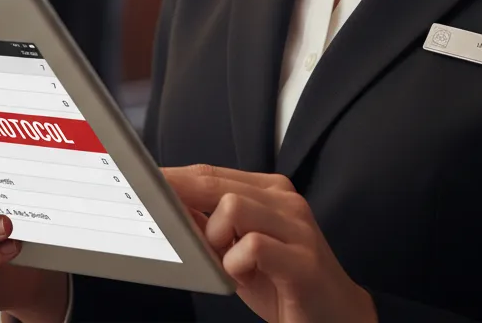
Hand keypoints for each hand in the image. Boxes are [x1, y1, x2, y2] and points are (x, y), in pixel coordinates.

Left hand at [164, 165, 376, 322]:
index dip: (175, 177)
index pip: (211, 174)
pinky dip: (236, 262)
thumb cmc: (283, 284)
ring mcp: (297, 226)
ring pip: (232, 206)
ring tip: (226, 263)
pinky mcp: (302, 259)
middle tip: (153, 206)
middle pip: (216, 183)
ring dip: (216, 238)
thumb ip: (210, 229)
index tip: (143, 179)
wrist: (338, 318)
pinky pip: (252, 245)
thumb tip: (169, 209)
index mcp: (269, 191)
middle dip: (178, 193)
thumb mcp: (239, 253)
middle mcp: (284, 200)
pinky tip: (243, 275)